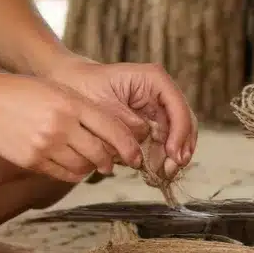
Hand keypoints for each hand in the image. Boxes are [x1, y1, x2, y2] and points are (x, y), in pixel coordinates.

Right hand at [0, 73, 143, 182]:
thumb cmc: (24, 92)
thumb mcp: (58, 90)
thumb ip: (83, 110)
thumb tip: (112, 136)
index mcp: (71, 103)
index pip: (112, 129)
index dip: (129, 146)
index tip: (135, 156)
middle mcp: (61, 125)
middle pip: (100, 153)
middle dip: (110, 161)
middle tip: (111, 163)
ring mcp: (45, 144)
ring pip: (83, 167)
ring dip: (90, 168)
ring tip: (88, 162)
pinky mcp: (32, 160)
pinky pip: (63, 174)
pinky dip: (72, 173)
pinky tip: (70, 164)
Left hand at [52, 55, 197, 177]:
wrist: (70, 85)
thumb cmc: (84, 87)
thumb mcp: (102, 104)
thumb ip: (125, 123)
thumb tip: (145, 140)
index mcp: (153, 79)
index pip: (177, 106)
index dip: (179, 132)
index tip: (173, 153)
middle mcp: (159, 92)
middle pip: (183, 122)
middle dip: (179, 147)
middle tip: (170, 169)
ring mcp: (156, 108)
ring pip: (176, 135)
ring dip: (171, 156)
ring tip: (163, 173)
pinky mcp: (149, 122)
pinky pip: (162, 141)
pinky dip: (161, 155)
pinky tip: (156, 169)